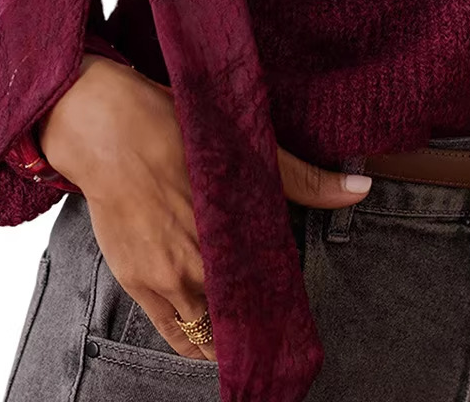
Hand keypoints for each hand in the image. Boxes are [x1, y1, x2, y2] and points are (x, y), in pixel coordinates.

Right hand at [37, 54, 371, 361]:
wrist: (107, 129)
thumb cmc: (174, 128)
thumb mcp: (244, 145)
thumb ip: (304, 178)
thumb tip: (362, 189)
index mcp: (233, 228)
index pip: (272, 286)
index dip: (286, 299)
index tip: (296, 303)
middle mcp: (200, 261)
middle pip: (242, 312)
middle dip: (259, 317)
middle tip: (273, 316)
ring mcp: (166, 277)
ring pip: (208, 332)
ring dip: (227, 333)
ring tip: (245, 328)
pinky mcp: (137, 282)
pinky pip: (173, 333)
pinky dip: (195, 341)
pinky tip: (210, 338)